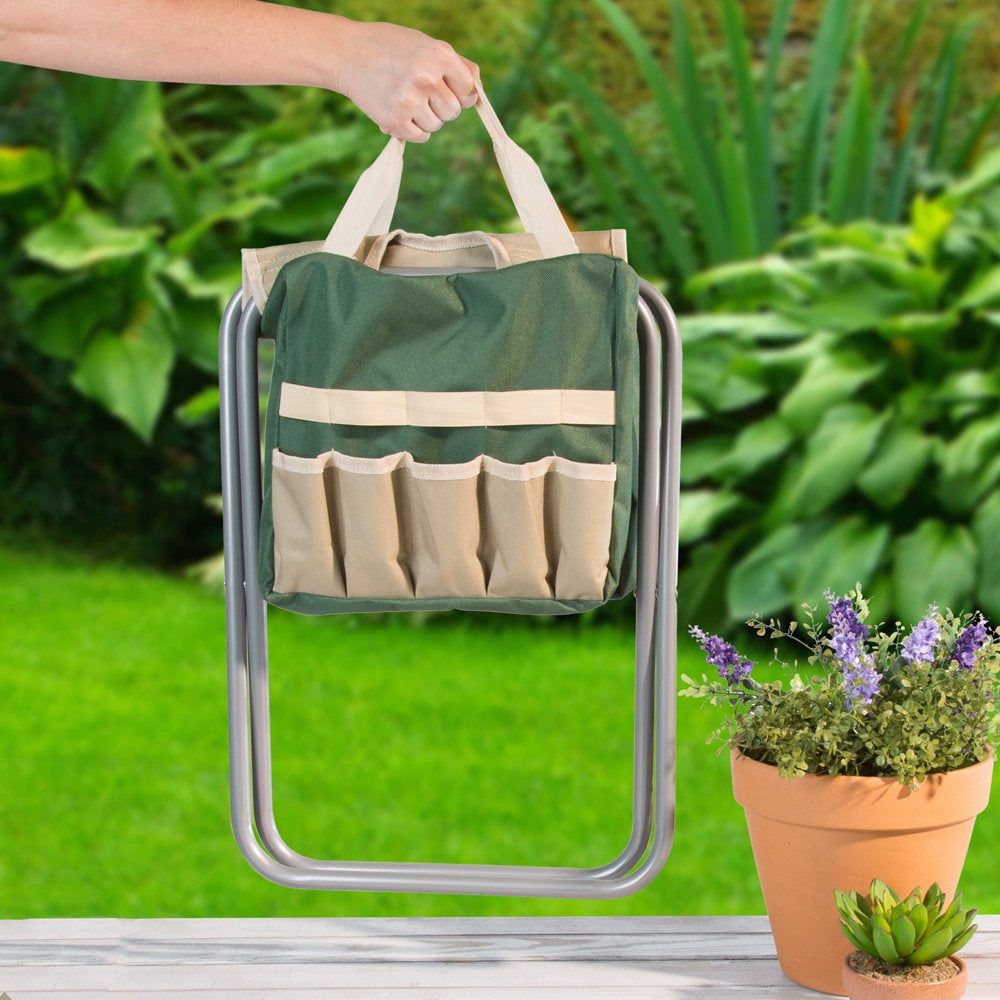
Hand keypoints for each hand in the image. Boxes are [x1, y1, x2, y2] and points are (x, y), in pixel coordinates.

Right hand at [333, 21, 479, 142]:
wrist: (348, 54)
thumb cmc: (392, 48)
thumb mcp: (426, 45)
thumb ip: (457, 66)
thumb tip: (478, 94)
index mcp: (439, 55)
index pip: (468, 89)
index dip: (460, 92)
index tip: (447, 88)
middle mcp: (427, 78)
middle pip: (453, 111)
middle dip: (442, 106)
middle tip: (422, 93)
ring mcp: (411, 101)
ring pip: (436, 125)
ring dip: (426, 118)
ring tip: (408, 99)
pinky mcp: (395, 120)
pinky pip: (421, 136)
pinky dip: (414, 130)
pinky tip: (401, 112)